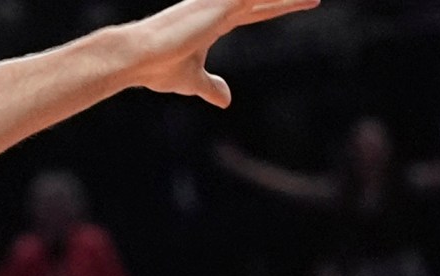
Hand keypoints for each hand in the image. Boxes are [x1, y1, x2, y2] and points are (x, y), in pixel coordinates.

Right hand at [119, 0, 322, 108]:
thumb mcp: (191, 81)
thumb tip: (226, 100)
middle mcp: (219, 6)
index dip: (279, 7)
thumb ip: (210, 86)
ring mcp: (220, 3)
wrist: (136, 56)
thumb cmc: (156, 68)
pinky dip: (276, 0)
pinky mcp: (220, 4)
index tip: (303, 3)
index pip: (256, 10)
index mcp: (215, 21)